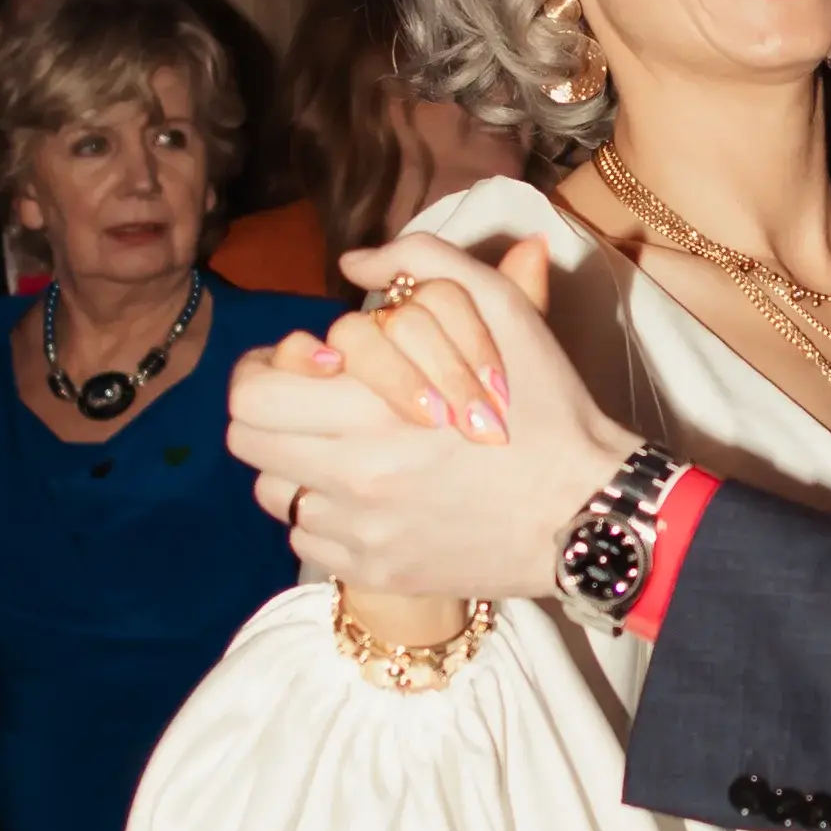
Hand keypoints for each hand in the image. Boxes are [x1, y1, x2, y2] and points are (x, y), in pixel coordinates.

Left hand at [224, 235, 634, 599]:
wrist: (584, 512)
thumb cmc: (545, 408)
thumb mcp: (501, 310)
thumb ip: (424, 261)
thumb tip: (353, 260)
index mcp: (371, 409)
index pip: (251, 392)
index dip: (268, 367)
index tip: (303, 364)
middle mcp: (352, 477)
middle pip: (246, 441)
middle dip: (269, 412)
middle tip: (307, 402)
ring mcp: (359, 531)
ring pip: (272, 492)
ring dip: (294, 464)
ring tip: (339, 448)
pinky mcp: (373, 570)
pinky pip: (307, 539)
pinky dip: (326, 515)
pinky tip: (367, 497)